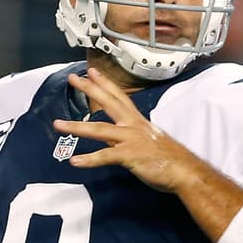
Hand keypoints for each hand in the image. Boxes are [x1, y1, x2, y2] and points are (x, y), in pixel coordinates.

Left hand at [52, 67, 201, 192]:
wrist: (184, 171)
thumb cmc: (168, 158)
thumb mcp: (147, 141)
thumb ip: (129, 137)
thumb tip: (114, 140)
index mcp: (137, 121)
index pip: (119, 96)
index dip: (104, 83)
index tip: (90, 71)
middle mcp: (133, 125)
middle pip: (108, 103)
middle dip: (89, 90)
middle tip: (72, 79)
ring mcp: (131, 140)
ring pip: (99, 130)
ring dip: (76, 126)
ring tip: (57, 124)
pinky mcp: (130, 156)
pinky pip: (106, 156)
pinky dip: (89, 159)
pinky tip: (74, 161)